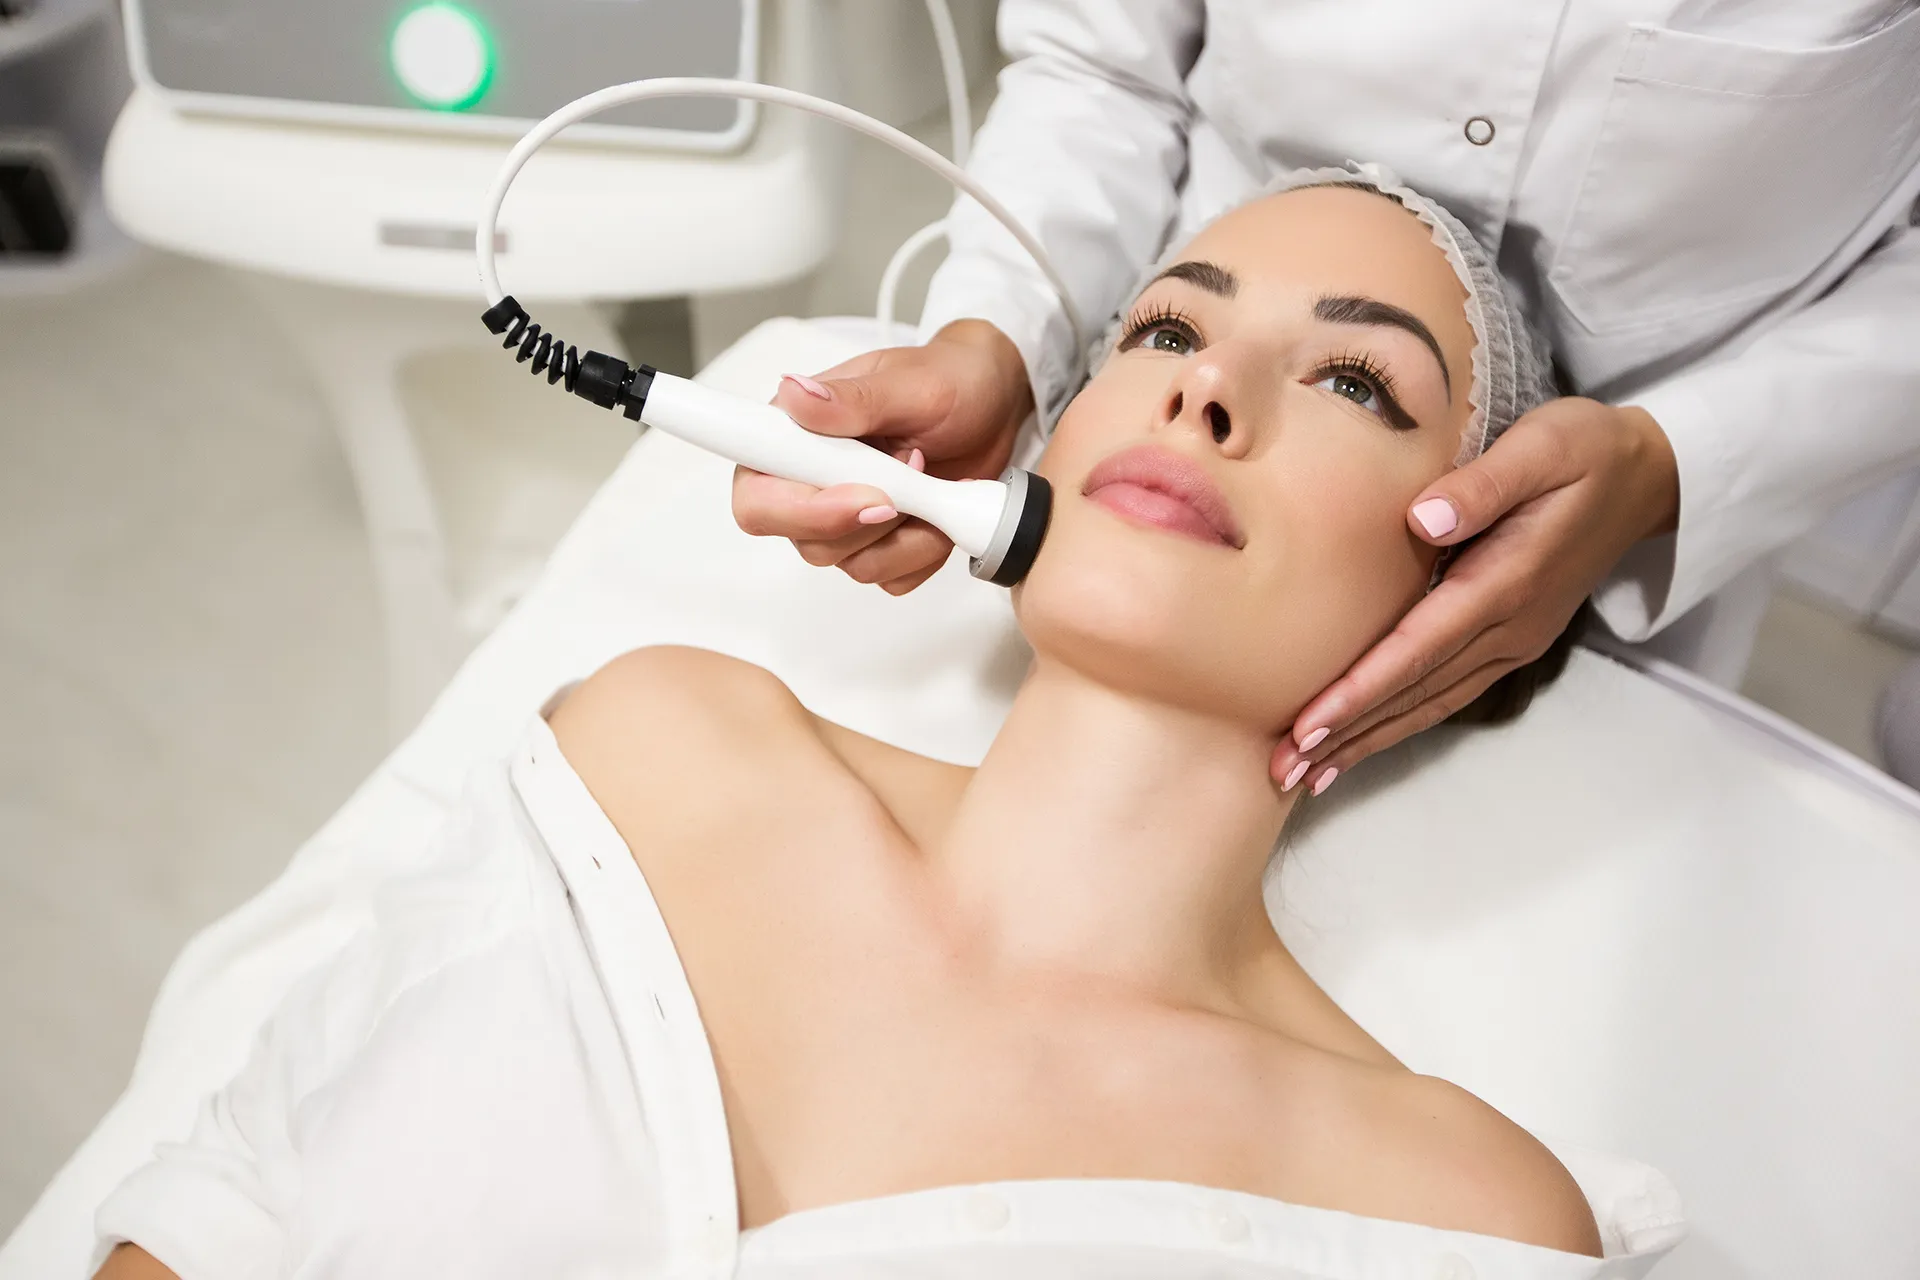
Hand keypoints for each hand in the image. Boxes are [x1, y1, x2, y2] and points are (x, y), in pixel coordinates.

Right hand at [730, 319, 1033, 594]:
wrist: (994, 405)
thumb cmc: (949, 381)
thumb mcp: (908, 383)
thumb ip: (852, 400)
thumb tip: (794, 395)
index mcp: (794, 437)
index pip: (757, 499)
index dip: (802, 511)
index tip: (868, 493)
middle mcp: (809, 483)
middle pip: (807, 542)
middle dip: (871, 521)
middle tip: (915, 471)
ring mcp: (844, 520)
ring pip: (854, 565)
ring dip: (907, 533)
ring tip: (932, 482)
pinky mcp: (881, 545)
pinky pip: (892, 577)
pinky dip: (926, 550)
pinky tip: (940, 509)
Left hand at [1271, 397, 1679, 794]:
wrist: (1648, 476)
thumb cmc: (1585, 450)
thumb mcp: (1542, 447)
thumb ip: (1484, 484)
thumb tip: (1424, 517)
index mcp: (1506, 582)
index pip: (1417, 648)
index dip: (1360, 690)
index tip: (1308, 725)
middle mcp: (1509, 626)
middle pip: (1415, 691)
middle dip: (1348, 733)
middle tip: (1286, 771)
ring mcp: (1513, 640)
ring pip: (1430, 702)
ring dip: (1369, 739)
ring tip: (1310, 774)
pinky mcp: (1511, 640)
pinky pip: (1447, 691)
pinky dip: (1401, 720)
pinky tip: (1363, 740)